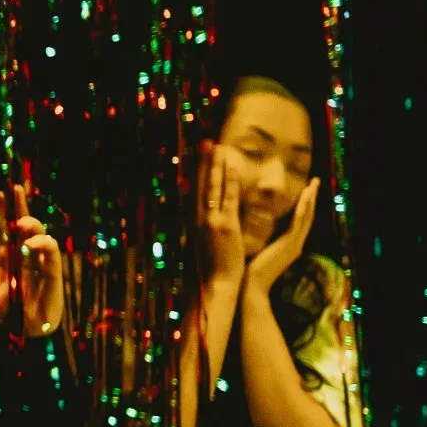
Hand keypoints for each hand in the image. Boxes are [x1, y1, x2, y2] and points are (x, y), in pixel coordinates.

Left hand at [0, 185, 66, 336]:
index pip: (4, 230)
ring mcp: (39, 262)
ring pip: (38, 234)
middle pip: (23, 226)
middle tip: (14, 188)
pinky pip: (50, 253)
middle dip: (18, 206)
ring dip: (30, 224)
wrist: (25, 334)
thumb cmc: (4, 315)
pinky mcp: (52, 273)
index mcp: (7, 258)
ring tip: (21, 224)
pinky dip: (42, 244)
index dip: (2, 212)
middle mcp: (23, 257)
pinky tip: (32, 244)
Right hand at [195, 141, 246, 284]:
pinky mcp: (225, 225)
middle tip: (206, 143)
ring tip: (218, 147)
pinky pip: (228, 198)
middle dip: (203, 162)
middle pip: (200, 184)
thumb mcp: (203, 245)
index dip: (196, 172)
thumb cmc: (212, 268)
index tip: (198, 156)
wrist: (216, 284)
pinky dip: (230, 181)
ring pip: (213, 187)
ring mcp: (211, 220)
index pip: (194, 191)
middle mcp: (198, 218)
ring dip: (215, 165)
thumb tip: (203, 220)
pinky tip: (232, 166)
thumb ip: (204, 229)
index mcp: (194, 222)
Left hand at [244, 176, 318, 296]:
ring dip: (311, 199)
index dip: (304, 203)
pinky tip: (306, 197)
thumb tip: (254, 225)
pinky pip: (299, 224)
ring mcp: (294, 244)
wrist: (250, 288)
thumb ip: (262, 238)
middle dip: (311, 197)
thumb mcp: (258, 249)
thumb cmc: (249, 270)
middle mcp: (295, 243)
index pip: (299, 219)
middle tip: (316, 181)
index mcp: (288, 244)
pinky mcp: (290, 246)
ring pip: (306, 217)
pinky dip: (303, 209)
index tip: (305, 188)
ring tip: (314, 183)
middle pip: (307, 215)